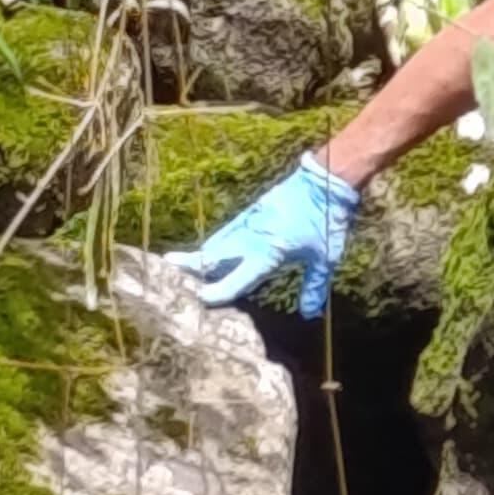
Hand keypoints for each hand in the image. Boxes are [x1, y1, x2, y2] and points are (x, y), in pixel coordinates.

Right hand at [177, 158, 358, 318]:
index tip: (200, 300)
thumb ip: (314, 286)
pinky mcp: (249, 212)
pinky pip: (226, 232)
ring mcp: (247, 223)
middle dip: (190, 269)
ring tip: (173, 267)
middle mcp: (250, 240)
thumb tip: (309, 314)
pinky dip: (214, 243)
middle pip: (212, 258)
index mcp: (267, 254)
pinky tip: (207, 250)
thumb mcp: (325, 258)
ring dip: (199, 257)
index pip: (235, 279)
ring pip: (216, 244)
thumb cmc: (327, 221)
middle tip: (166, 278)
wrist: (325, 180)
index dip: (217, 292)